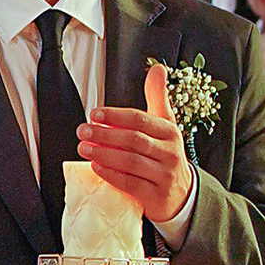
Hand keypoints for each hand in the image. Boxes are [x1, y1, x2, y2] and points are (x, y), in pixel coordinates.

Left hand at [77, 63, 190, 225]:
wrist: (181, 194)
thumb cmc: (165, 155)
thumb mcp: (166, 125)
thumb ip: (158, 96)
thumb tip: (158, 68)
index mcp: (170, 132)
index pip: (141, 119)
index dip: (115, 115)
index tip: (94, 114)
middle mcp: (170, 152)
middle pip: (134, 139)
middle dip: (105, 134)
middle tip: (83, 131)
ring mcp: (165, 175)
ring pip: (131, 161)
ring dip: (104, 154)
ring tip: (84, 148)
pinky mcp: (156, 196)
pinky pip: (131, 184)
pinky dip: (111, 175)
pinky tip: (95, 167)